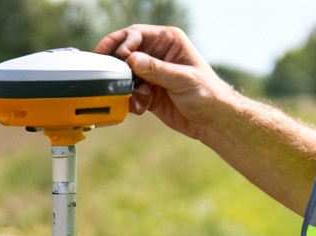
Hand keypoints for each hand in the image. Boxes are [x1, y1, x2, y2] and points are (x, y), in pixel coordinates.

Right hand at [95, 25, 231, 143]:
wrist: (212, 121)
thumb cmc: (207, 94)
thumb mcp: (182, 79)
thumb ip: (156, 69)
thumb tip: (131, 59)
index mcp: (168, 41)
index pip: (137, 34)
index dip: (123, 42)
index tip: (119, 57)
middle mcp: (157, 55)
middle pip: (126, 51)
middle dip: (115, 62)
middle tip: (103, 69)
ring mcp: (151, 74)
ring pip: (125, 74)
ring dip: (124, 85)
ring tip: (131, 96)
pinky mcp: (148, 93)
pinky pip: (130, 93)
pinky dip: (130, 101)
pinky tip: (140, 108)